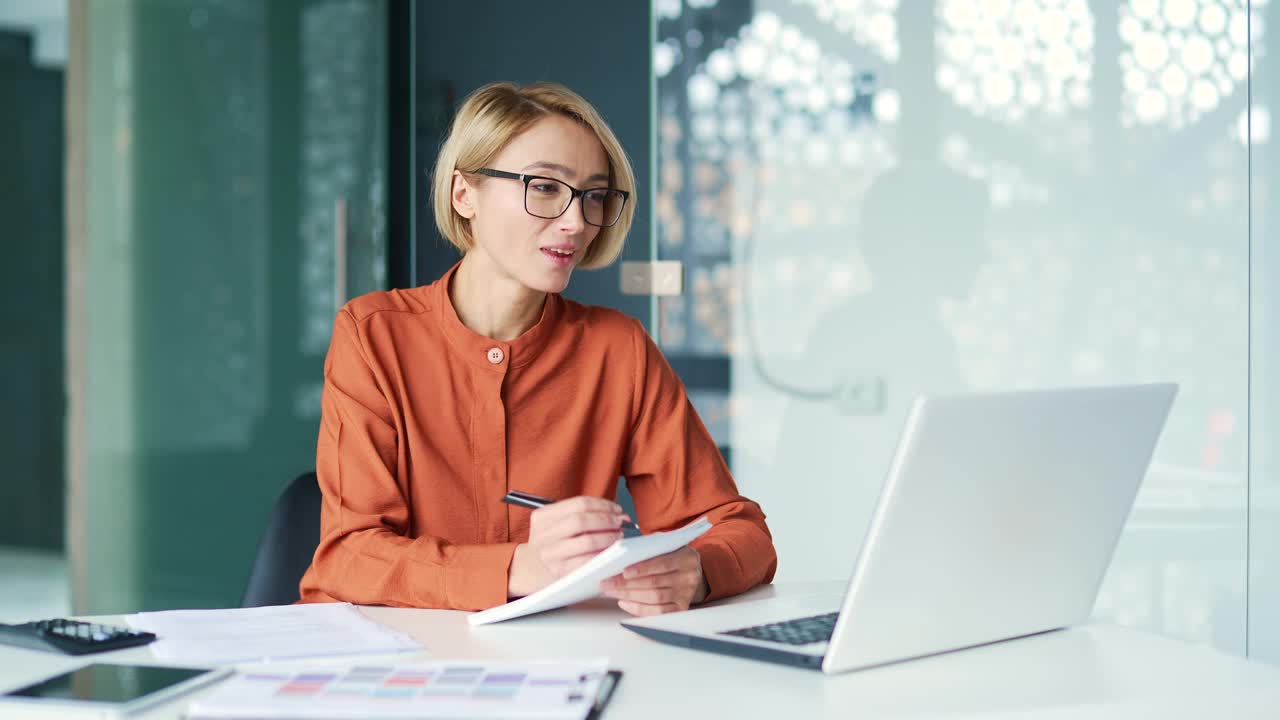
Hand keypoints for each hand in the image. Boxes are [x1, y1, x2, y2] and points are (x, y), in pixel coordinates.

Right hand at [508, 496, 631, 597]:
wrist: (531, 569)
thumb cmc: (552, 544)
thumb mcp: (555, 524)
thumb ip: (580, 515)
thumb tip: (617, 513)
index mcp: (542, 516)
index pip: (579, 504)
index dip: (603, 505)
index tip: (616, 509)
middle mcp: (543, 534)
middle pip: (582, 520)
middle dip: (607, 520)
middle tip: (620, 522)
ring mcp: (549, 554)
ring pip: (587, 540)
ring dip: (608, 537)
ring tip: (617, 536)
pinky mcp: (559, 571)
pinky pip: (587, 560)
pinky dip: (603, 553)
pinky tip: (609, 551)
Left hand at [599, 546, 707, 615]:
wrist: (691, 571)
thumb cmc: (672, 556)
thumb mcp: (667, 546)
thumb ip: (650, 549)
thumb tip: (623, 558)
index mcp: (688, 558)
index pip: (662, 564)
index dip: (642, 568)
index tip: (624, 572)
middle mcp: (689, 577)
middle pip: (655, 583)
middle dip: (628, 584)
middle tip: (608, 583)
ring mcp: (686, 595)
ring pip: (654, 598)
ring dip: (629, 595)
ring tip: (612, 591)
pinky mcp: (681, 608)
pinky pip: (657, 612)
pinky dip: (638, 608)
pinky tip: (624, 602)